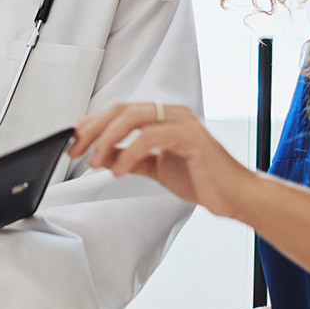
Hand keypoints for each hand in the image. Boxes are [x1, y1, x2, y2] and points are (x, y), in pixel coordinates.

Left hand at [66, 102, 256, 218]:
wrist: (236, 197)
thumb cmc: (202, 180)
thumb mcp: (156, 168)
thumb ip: (132, 159)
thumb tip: (104, 157)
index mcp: (164, 118)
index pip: (120, 112)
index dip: (93, 124)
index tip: (74, 140)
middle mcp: (172, 114)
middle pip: (121, 110)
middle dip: (94, 130)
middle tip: (76, 150)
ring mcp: (183, 122)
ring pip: (133, 118)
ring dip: (107, 140)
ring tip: (95, 162)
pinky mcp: (192, 137)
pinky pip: (152, 136)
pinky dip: (129, 152)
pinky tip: (118, 171)